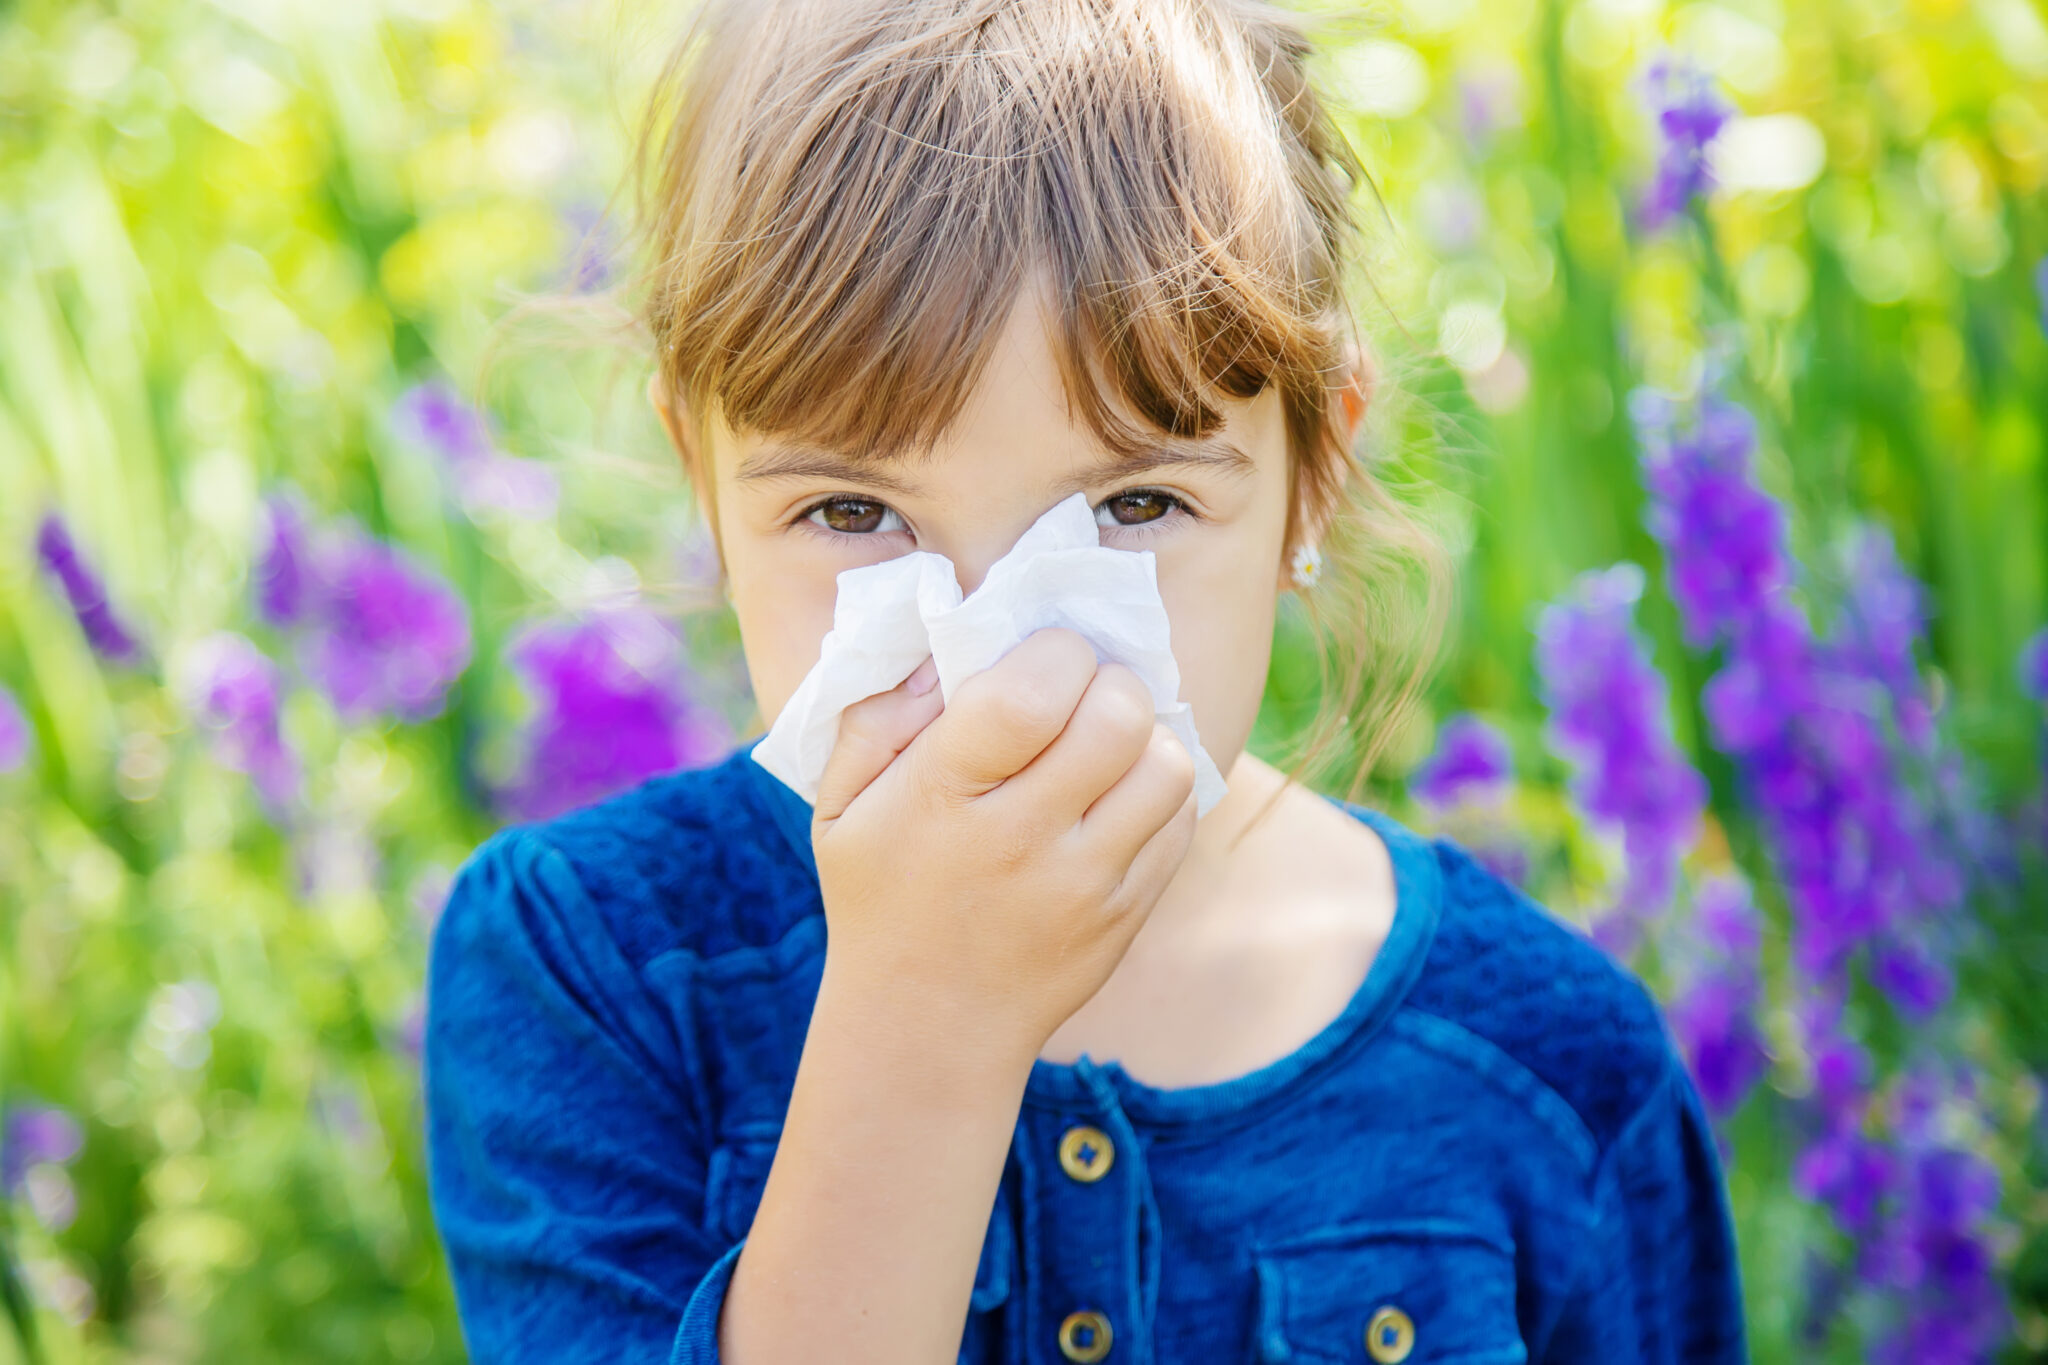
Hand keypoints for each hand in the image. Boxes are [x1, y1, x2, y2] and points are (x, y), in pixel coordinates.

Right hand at [810, 627, 1199, 1058]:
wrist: (928, 1027)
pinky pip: (1178, 821)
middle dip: (1110, 682)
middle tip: (1084, 694)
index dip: (1056, 653)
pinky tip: (1119, 793)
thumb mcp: (839, 805)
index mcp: (939, 799)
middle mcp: (1018, 841)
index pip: (1029, 695)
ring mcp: (1082, 885)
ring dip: (1145, 735)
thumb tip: (948, 651)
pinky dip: (1159, 789)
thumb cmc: (882, 893)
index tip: (1044, 659)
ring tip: (1108, 742)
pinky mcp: (1126, 914)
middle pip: (1117, 719)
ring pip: (1165, 766)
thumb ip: (877, 716)